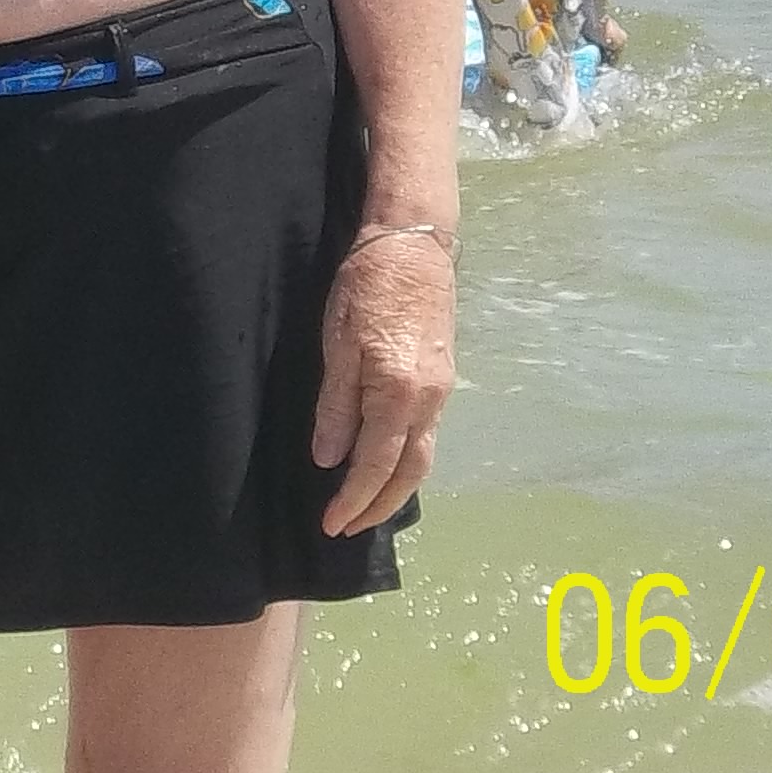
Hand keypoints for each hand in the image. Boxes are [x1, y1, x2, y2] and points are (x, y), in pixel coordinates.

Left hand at [310, 226, 455, 535]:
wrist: (413, 245)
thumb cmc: (365, 285)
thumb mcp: (337, 341)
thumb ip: (336, 404)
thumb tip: (329, 459)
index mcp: (397, 392)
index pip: (375, 464)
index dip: (353, 499)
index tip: (330, 523)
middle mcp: (428, 400)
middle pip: (409, 473)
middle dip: (378, 507)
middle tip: (346, 527)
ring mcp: (441, 390)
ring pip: (424, 458)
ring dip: (396, 490)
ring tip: (366, 508)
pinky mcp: (443, 378)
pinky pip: (428, 436)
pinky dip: (409, 462)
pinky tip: (390, 466)